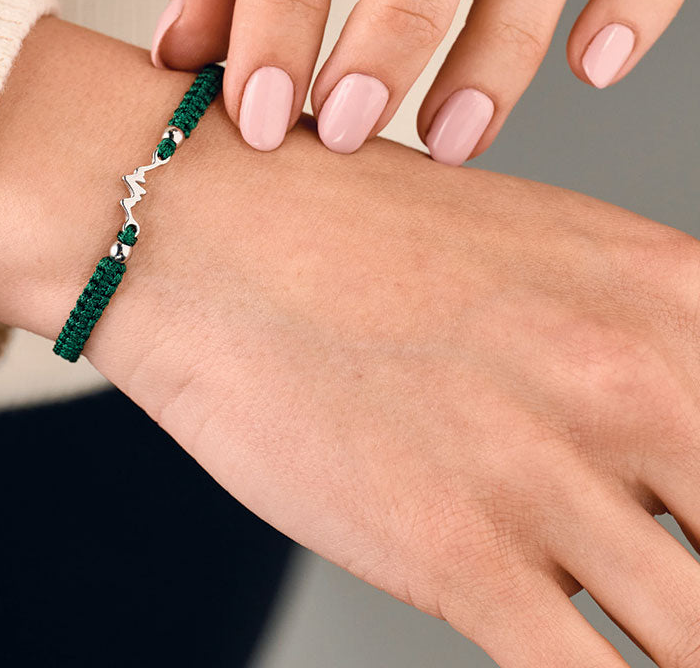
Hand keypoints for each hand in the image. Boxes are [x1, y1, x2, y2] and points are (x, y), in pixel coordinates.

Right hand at [0, 16, 699, 666]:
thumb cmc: (345, 230)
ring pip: (698, 638)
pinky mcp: (459, 554)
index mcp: (673, 294)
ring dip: (675, 644)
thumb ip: (637, 350)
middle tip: (675, 598)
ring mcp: (548, 470)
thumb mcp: (532, 253)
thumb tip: (677, 457)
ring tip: (636, 630)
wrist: (203, 230)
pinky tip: (573, 661)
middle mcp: (634, 377)